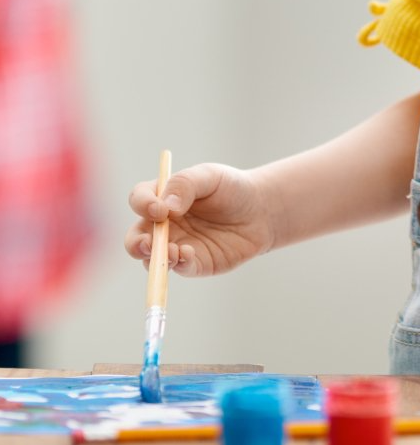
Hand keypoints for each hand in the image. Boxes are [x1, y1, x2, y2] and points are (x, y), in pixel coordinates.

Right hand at [124, 163, 275, 277]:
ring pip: (152, 259)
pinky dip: (179, 264)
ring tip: (175, 251)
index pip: (139, 200)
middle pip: (136, 237)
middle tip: (148, 243)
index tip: (159, 209)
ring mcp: (176, 245)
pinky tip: (189, 254)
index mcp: (163, 198)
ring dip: (157, 258)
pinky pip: (179, 268)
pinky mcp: (193, 263)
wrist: (260, 210)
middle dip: (136, 243)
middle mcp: (164, 224)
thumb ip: (185, 184)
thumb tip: (166, 207)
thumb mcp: (210, 176)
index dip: (142, 204)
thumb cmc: (232, 188)